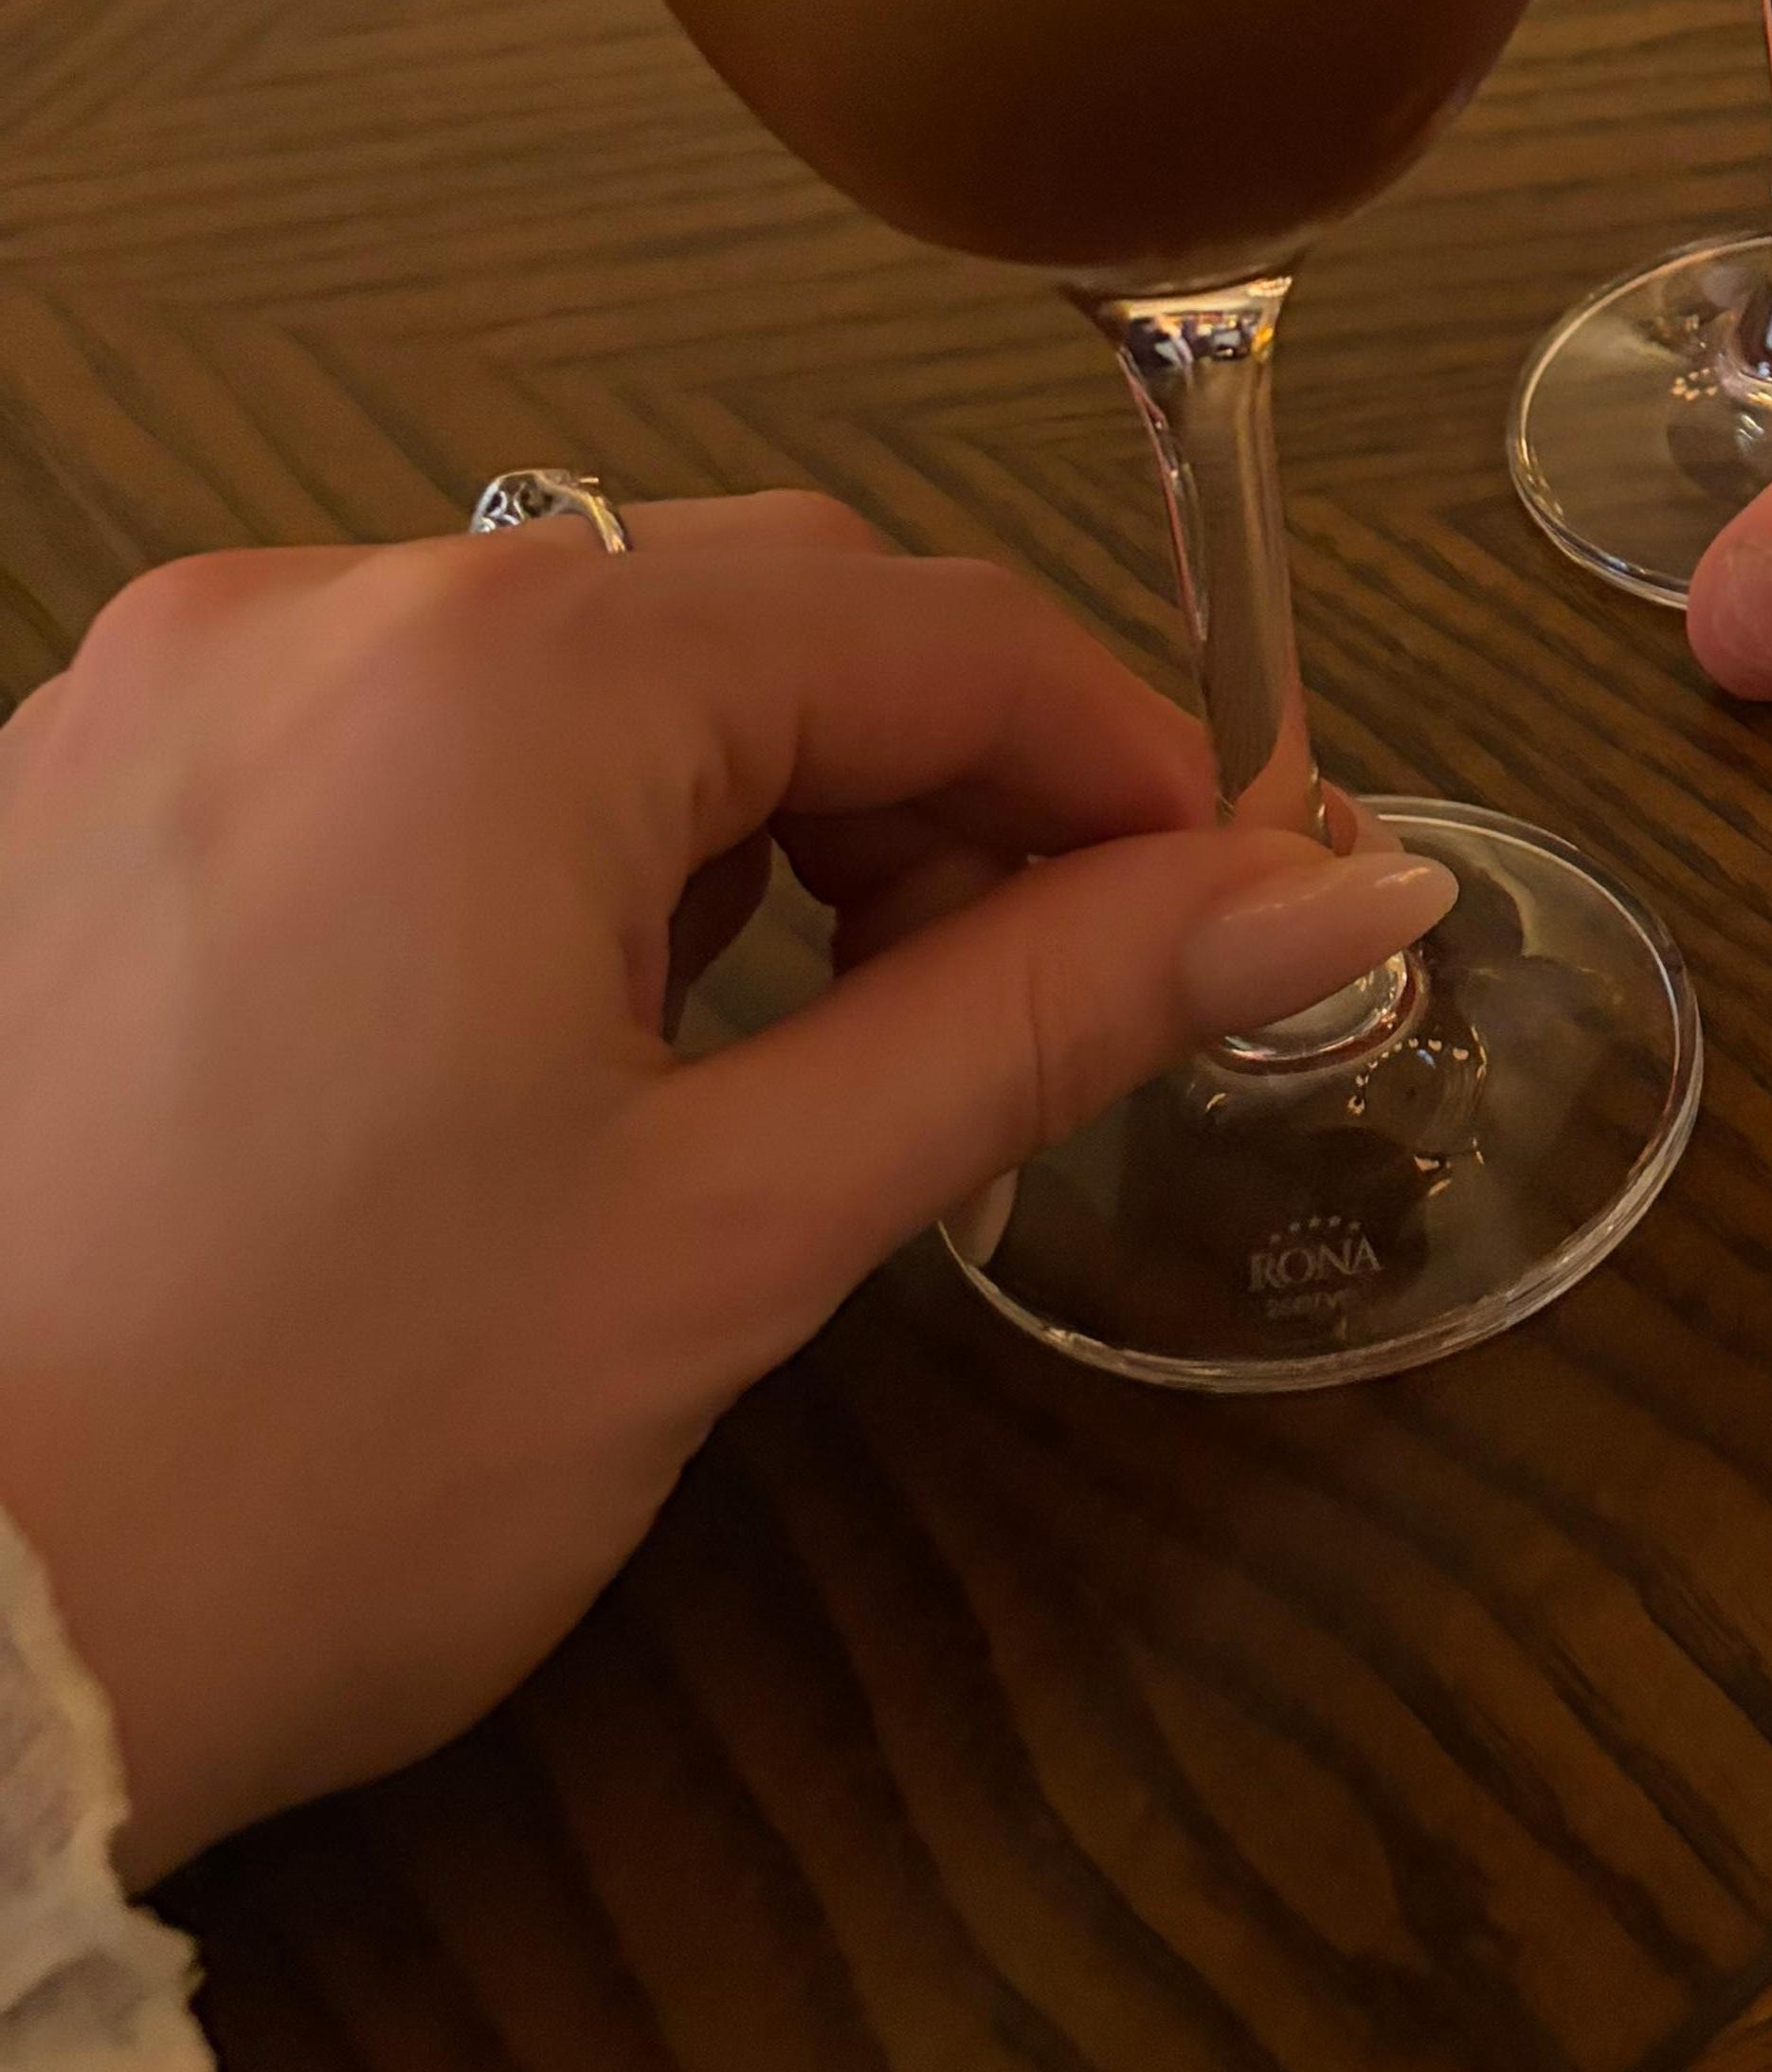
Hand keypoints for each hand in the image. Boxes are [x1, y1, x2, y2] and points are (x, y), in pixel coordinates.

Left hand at [0, 498, 1439, 1875]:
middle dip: (936, 778)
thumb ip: (1046, 1015)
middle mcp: (311, 609)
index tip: (1242, 907)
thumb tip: (1343, 894)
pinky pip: (379, 730)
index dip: (1126, 760)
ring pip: (560, 660)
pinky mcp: (56, 797)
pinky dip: (533, 833)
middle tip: (1037, 995)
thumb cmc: (301, 1465)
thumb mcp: (731, 1235)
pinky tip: (552, 1036)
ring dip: (733, 805)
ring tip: (785, 1045)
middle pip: (745, 606)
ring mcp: (154, 692)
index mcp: (499, 682)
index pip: (926, 626)